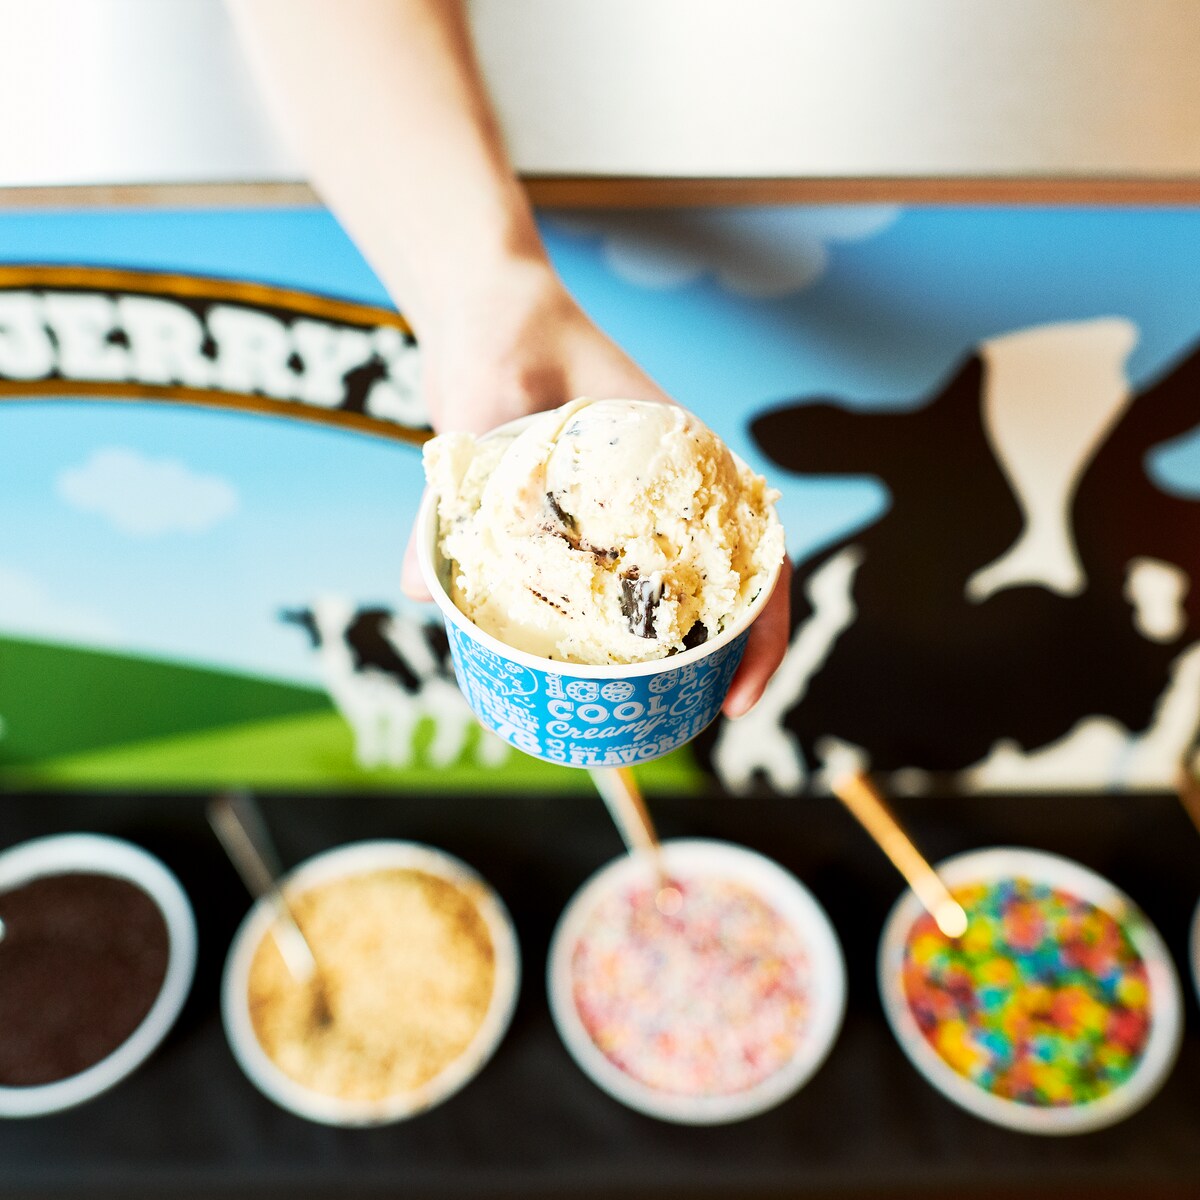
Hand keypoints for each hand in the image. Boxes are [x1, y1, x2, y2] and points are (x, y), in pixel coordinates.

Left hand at [402, 255, 791, 721]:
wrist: (491, 310)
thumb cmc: (508, 337)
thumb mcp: (484, 408)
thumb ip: (454, 488)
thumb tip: (416, 590)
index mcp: (686, 464)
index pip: (761, 555)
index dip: (766, 631)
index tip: (738, 694)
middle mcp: (671, 496)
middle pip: (727, 593)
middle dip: (725, 664)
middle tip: (683, 726)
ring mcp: (634, 511)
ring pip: (672, 596)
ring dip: (669, 656)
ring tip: (636, 712)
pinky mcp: (589, 520)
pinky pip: (611, 584)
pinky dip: (602, 630)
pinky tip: (570, 666)